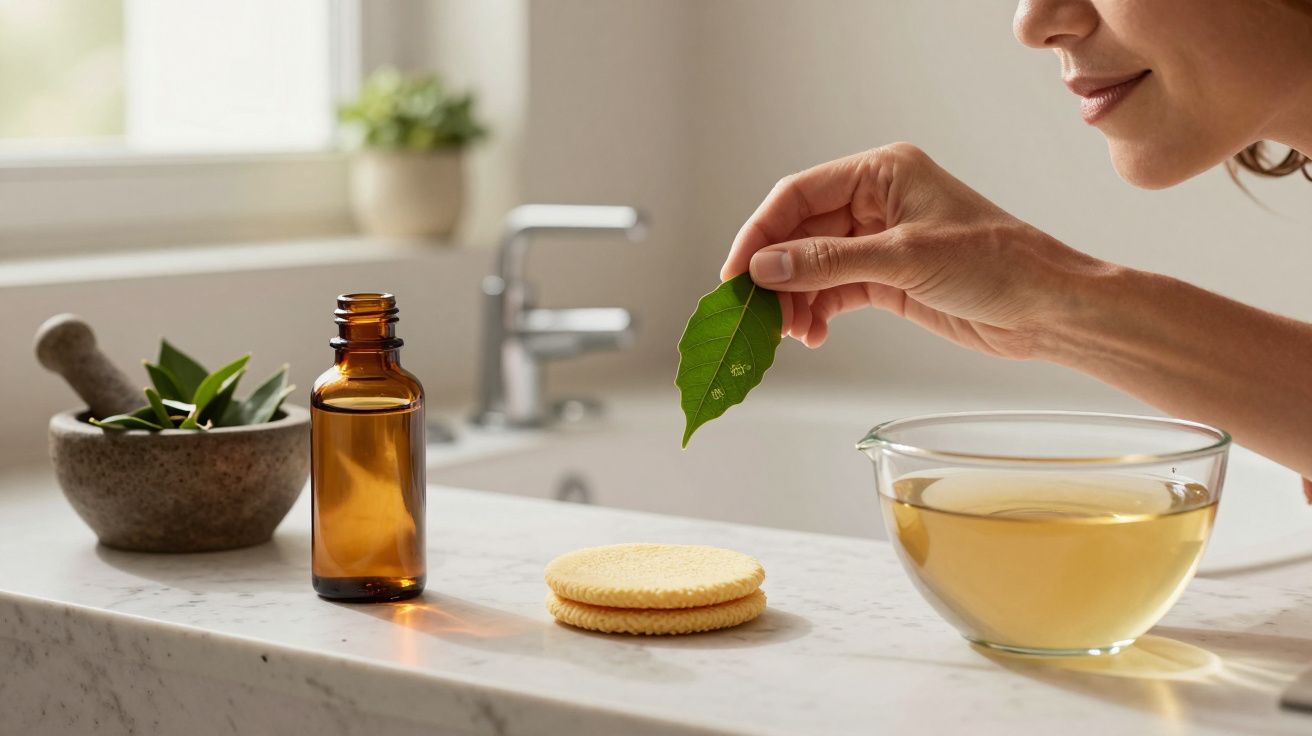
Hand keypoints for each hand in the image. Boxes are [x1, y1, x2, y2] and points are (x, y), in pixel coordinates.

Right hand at [720, 143, 1109, 357]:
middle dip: (776, 273)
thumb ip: (829, 262)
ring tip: (788, 331)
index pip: (798, 195)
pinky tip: (810, 333)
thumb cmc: (997, 264)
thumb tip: (766, 266)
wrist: (1047, 308)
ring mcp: (880, 240)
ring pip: (812, 266)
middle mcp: (876, 200)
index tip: (736, 273)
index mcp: (882, 172)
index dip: (760, 234)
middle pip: (800, 232)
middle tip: (755, 312)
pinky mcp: (886, 277)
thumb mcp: (904, 258)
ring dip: (794, 298)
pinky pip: (833, 290)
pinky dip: (816, 311)